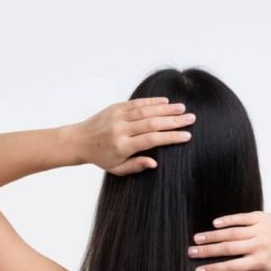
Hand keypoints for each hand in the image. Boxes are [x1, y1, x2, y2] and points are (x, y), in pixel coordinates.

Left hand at [62, 96, 195, 174]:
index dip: (171, 137)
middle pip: (152, 123)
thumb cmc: (101, 157)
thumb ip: (136, 166)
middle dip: (174, 120)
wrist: (79, 140)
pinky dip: (152, 101)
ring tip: (183, 108)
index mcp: (122, 146)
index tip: (187, 135)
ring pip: (146, 110)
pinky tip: (166, 101)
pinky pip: (137, 103)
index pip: (152, 140)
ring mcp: (118, 116)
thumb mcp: (117, 169)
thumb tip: (155, 162)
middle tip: (191, 118)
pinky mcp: (115, 107)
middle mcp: (121, 129)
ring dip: (166, 108)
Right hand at [188, 211, 270, 270]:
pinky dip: (227, 220)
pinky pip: (240, 218)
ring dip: (213, 236)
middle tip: (190, 253)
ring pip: (232, 233)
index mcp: (260, 261)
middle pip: (229, 249)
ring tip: (196, 239)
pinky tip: (214, 224)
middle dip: (208, 251)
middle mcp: (258, 245)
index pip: (233, 267)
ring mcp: (258, 230)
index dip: (215, 269)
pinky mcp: (259, 217)